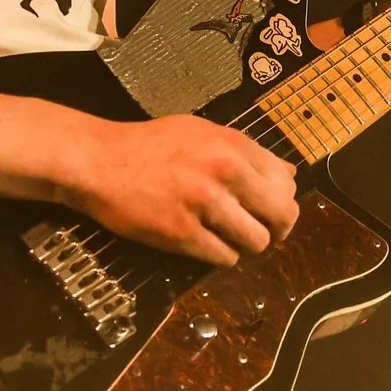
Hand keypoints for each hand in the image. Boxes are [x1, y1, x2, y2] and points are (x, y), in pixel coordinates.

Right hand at [60, 114, 297, 265]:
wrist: (101, 162)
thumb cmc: (151, 146)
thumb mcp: (204, 133)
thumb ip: (246, 153)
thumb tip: (289, 174)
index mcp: (233, 144)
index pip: (286, 181)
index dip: (282, 200)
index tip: (269, 209)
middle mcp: (225, 172)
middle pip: (281, 215)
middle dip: (276, 229)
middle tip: (259, 232)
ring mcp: (204, 204)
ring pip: (256, 242)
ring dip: (247, 246)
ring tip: (230, 239)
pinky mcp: (182, 234)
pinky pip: (224, 258)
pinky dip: (221, 257)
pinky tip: (207, 245)